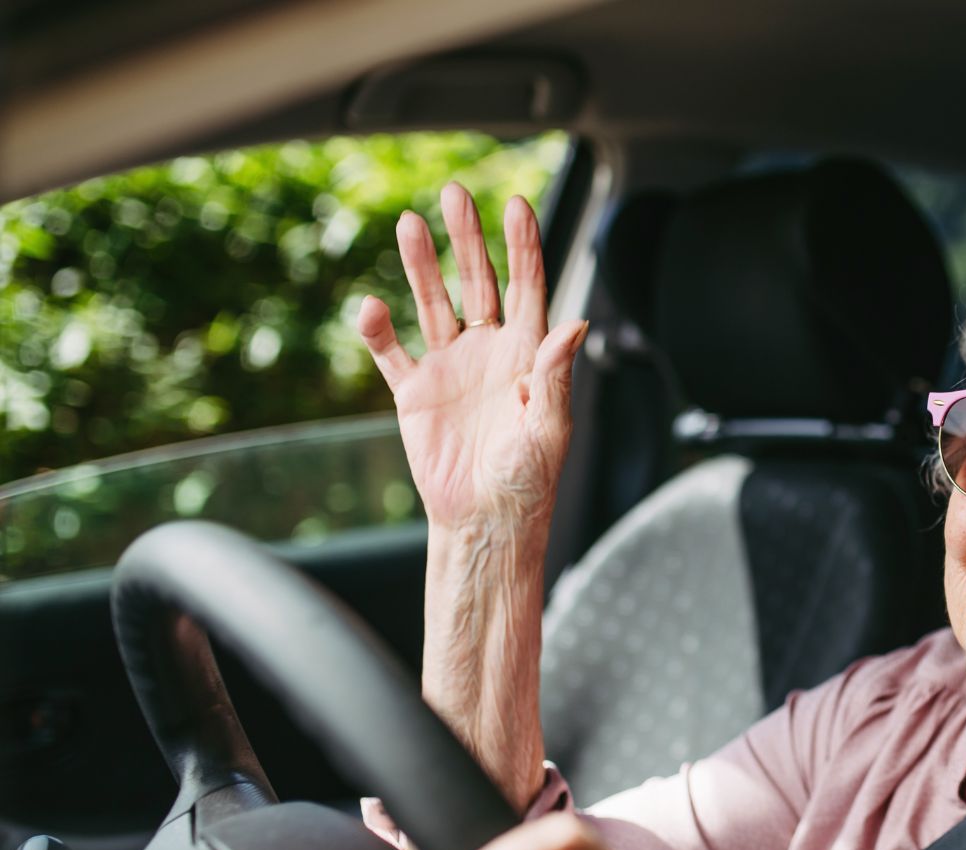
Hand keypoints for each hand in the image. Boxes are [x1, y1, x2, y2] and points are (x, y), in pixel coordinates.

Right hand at [358, 183, 587, 529]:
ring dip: (421, 265)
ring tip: (409, 224)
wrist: (486, 521)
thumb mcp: (550, 427)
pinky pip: (392, 352)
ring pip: (433, 302)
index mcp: (528, 354)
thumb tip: (576, 322)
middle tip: (454, 193)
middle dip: (467, 239)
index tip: (516, 205)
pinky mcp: (414, 392)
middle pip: (477, 281)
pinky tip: (371, 305)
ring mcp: (450, 366)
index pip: (527, 288)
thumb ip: (555, 373)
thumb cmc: (529, 480)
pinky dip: (379, 330)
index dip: (522, 247)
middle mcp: (489, 350)